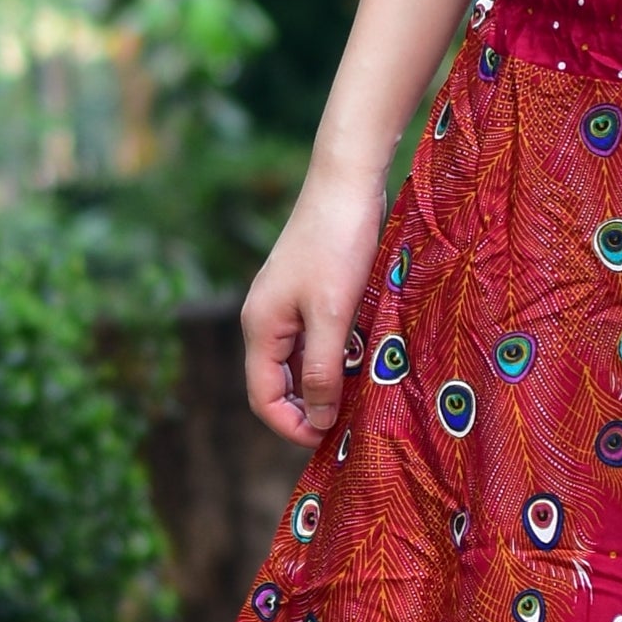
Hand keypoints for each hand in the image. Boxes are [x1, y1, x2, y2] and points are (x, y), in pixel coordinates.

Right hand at [241, 164, 388, 444]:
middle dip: (308, 409)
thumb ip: (323, 368)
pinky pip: (312, 341)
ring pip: (297, 364)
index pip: (262, 398)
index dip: (291, 426)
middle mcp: (265, 320)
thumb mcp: (333, 314)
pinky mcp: (307, 294)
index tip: (328, 439)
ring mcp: (285, 306)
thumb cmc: (338, 244)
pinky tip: (362, 363)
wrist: (345, 182)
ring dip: (324, 384)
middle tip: (348, 425)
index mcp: (260, 326)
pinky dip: (333, 359)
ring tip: (359, 398)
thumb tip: (318, 419)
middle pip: (277, 385)